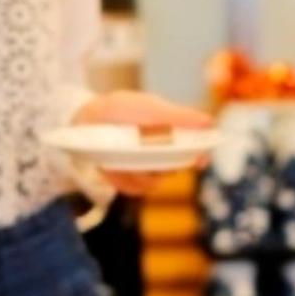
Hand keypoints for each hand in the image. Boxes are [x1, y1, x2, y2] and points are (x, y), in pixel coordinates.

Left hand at [73, 89, 214, 196]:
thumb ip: (177, 116)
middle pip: (172, 171)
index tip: (198, 160)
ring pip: (153, 183)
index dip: (198, 158)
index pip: (194, 153)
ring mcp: (144, 170)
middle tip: (143, 151)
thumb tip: (209, 121)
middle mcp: (161, 156)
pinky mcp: (127, 181)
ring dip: (137, 171)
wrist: (85, 118)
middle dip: (160, 165)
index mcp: (171, 136)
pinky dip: (121, 178)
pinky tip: (110, 165)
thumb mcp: (147, 106)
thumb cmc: (120, 108)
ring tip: (121, 155)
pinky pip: (132, 189)